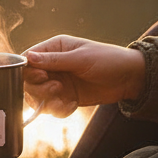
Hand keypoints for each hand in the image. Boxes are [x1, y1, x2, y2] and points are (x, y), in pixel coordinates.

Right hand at [23, 35, 145, 117]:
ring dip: (47, 101)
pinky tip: (72, 106)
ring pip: (37, 96)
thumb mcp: (81, 58)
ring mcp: (57, 81)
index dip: (28, 71)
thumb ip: (54, 60)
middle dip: (39, 88)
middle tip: (56, 88)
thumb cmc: (108, 60)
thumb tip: (28, 58)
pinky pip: (51, 107)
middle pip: (28, 80)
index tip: (41, 77)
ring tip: (63, 100)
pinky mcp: (64, 97)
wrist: (129, 79)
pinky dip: (58, 110)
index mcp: (55, 48)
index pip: (28, 59)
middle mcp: (53, 65)